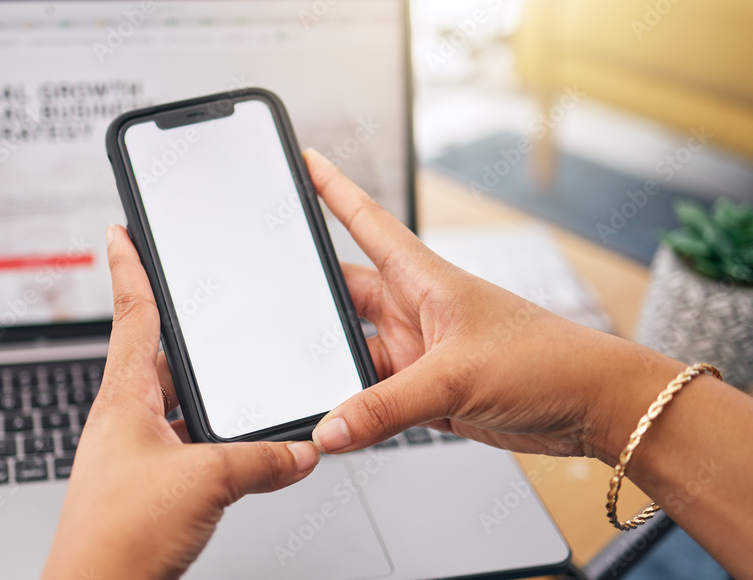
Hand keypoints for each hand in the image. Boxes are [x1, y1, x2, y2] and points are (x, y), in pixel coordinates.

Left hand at [41, 225, 319, 579]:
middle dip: (185, 334)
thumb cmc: (116, 537)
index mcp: (124, 399)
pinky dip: (212, 440)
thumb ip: (260, 460)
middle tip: (204, 307)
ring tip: (238, 386)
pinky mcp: (148, 484)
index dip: (127, 268)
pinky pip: (185, 444)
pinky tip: (237, 451)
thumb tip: (299, 449)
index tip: (119, 234)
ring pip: (176, 404)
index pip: (130, 315)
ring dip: (204, 395)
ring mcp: (135, 452)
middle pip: (159, 357)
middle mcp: (125, 420)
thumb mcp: (204, 481)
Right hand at [303, 149, 683, 463]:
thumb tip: (332, 427)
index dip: (332, 189)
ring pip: (355, 355)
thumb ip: (386, 407)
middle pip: (347, 297)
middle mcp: (416, 310)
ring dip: (335, 371)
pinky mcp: (425, 393)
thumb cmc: (550, 361)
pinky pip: (374, 399)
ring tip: (308, 388)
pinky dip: (356, 413)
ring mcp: (418, 353)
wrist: (593, 407)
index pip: (366, 222)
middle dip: (312, 302)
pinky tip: (340, 424)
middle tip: (271, 306)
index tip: (304, 162)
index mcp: (424, 279)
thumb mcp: (456, 378)